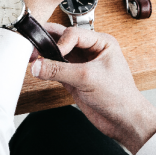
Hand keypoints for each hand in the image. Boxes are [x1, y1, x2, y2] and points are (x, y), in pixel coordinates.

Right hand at [32, 24, 155, 154]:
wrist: (123, 121)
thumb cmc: (120, 96)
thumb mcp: (88, 78)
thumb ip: (60, 71)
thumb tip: (38, 65)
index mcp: (101, 42)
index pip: (74, 33)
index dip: (61, 42)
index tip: (53, 55)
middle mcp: (91, 51)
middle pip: (64, 39)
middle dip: (48, 41)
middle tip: (32, 45)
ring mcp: (82, 65)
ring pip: (59, 54)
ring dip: (46, 55)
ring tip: (32, 57)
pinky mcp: (75, 79)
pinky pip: (57, 69)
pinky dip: (47, 69)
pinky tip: (38, 69)